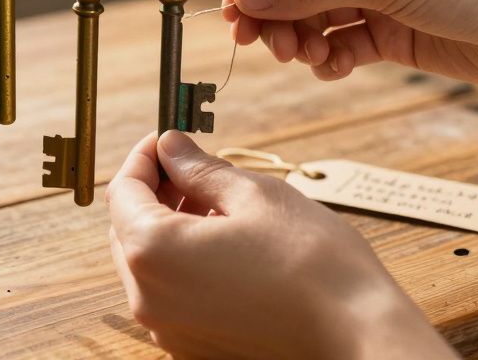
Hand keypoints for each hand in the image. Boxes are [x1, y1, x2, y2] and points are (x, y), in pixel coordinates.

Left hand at [106, 131, 456, 359]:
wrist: (355, 333)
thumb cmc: (310, 262)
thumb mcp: (253, 194)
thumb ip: (199, 169)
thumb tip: (171, 147)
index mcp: (152, 253)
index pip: (122, 191)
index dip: (144, 156)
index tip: (168, 138)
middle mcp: (148, 298)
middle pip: (128, 229)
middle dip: (154, 191)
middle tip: (193, 166)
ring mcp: (168, 329)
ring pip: (149, 263)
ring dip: (170, 226)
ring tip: (218, 203)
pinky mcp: (192, 347)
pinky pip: (171, 294)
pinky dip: (184, 262)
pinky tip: (226, 243)